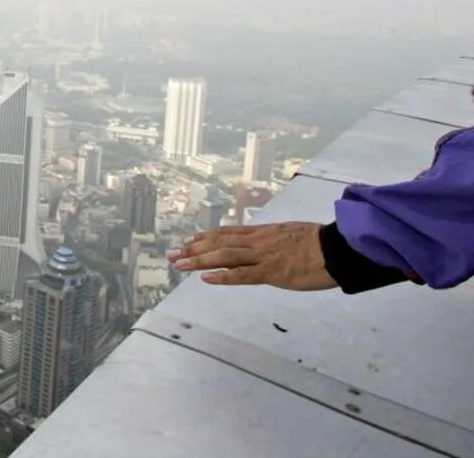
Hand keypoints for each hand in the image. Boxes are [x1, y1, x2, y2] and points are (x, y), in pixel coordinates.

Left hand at [168, 222, 335, 290]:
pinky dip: (223, 276)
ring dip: (199, 260)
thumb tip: (264, 243)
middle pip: (219, 242)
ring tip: (179, 264)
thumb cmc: (320, 243)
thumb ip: (273, 239)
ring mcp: (264, 256)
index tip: (187, 241)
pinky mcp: (273, 272)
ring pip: (225, 256)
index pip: (227, 233)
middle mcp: (258, 242)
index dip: (205, 237)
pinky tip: (206, 278)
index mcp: (263, 233)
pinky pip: (243, 274)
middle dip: (193, 249)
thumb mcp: (291, 234)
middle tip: (172, 254)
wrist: (338, 248)